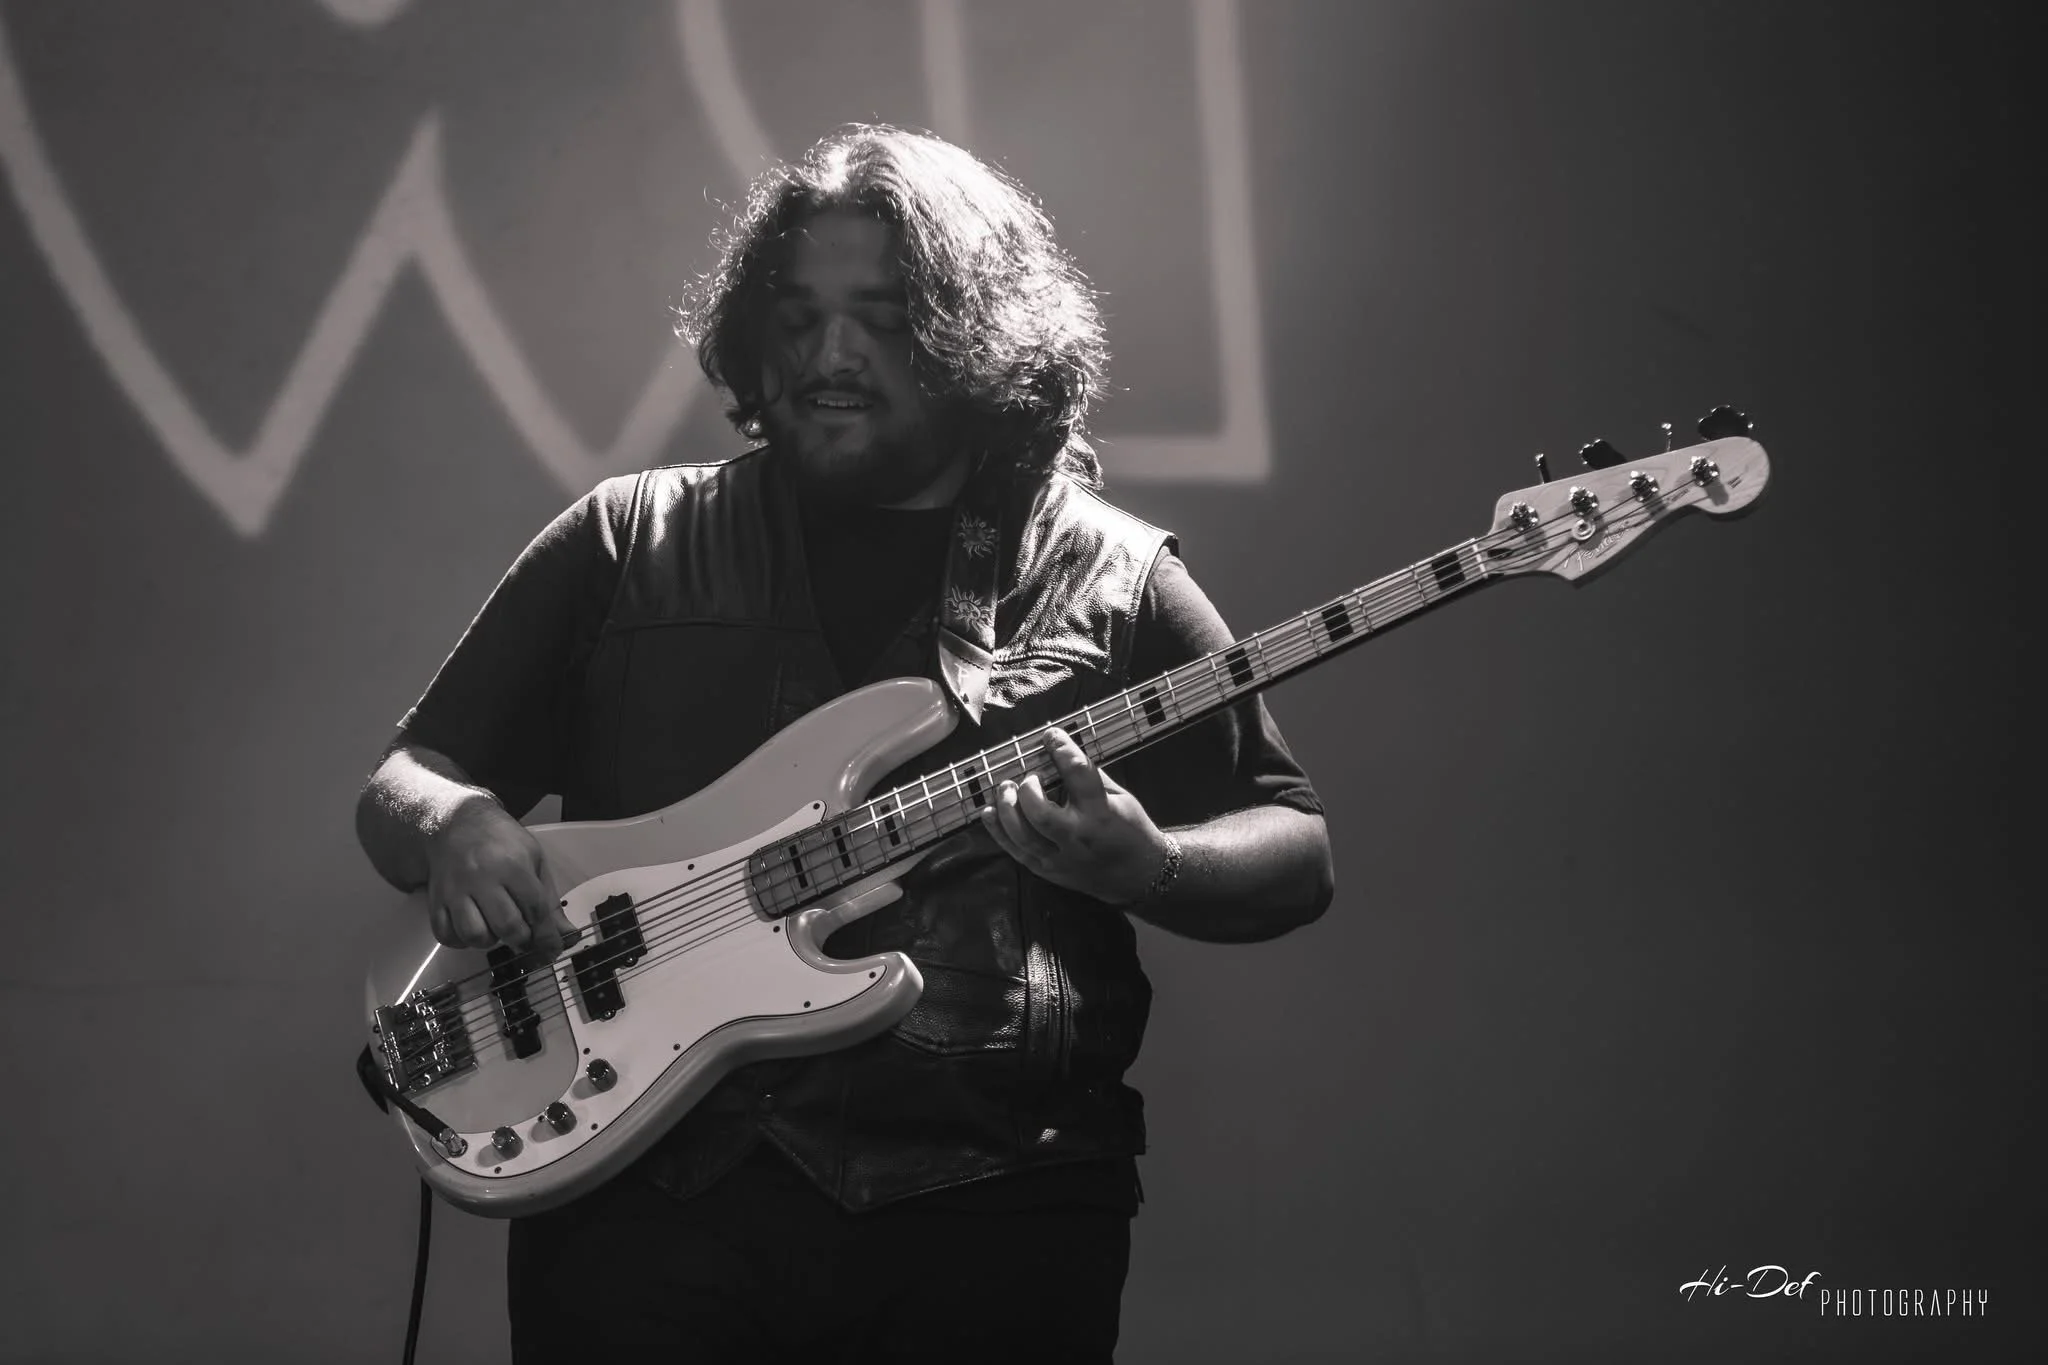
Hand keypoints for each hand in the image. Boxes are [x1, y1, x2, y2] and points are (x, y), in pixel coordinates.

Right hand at [424, 797, 580, 955]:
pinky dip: (461, 941)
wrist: (456, 823)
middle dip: (521, 940)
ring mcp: (455, 890)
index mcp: (512, 865)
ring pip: (474, 935)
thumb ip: (549, 900)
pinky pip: (447, 935)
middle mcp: (481, 878)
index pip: (535, 909)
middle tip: (524, 937)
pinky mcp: (436, 899)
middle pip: (506, 926)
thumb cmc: (500, 842)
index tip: (552, 949)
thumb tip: (567, 935)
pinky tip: (473, 928)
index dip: (547, 934)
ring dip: (490, 940)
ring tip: (496, 928)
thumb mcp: (534, 860)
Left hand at [979, 726, 1172, 904]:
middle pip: (1041, 814)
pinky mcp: (1047, 871)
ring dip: (1006, 808)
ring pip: (1023, 835)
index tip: (1051, 736)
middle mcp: (1079, 838)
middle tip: (1029, 778)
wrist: (1138, 876)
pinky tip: (988, 812)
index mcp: (1102, 813)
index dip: (1062, 749)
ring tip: (1005, 789)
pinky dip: (997, 830)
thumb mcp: (1120, 797)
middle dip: (1027, 790)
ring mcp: (1061, 858)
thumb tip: (1059, 753)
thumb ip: (1090, 777)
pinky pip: (1015, 851)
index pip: (1078, 774)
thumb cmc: (1130, 829)